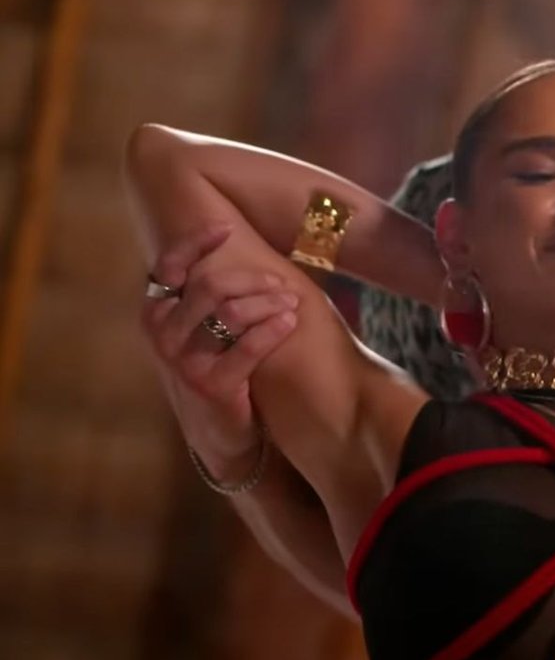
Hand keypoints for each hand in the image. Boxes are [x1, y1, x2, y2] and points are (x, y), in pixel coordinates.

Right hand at [141, 227, 298, 472]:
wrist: (220, 431)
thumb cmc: (216, 366)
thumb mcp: (201, 328)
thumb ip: (205, 293)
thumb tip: (229, 236)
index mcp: (157, 312)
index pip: (169, 266)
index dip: (196, 243)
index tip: (227, 229)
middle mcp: (162, 334)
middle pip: (210, 285)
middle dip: (252, 279)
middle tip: (281, 283)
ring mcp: (182, 361)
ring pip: (230, 313)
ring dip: (268, 302)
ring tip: (292, 301)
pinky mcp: (209, 385)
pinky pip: (247, 348)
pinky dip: (273, 329)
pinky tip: (291, 321)